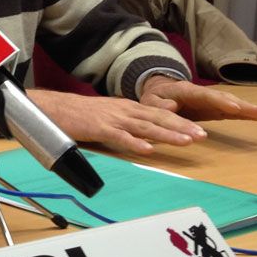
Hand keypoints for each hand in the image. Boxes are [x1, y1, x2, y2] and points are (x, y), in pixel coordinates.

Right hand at [27, 88, 208, 154]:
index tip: (199, 131)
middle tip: (202, 135)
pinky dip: (134, 143)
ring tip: (185, 142)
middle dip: (181, 127)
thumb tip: (153, 129)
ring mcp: (112, 119)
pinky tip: (148, 149)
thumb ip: (131, 121)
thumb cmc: (80, 114)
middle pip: (157, 119)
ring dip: (166, 135)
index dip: (180, 122)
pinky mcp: (98, 129)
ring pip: (144, 127)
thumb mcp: (111, 114)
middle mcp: (124, 111)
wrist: (54, 107)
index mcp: (127, 108)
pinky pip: (119, 137)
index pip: (159, 115)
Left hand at [139, 76, 256, 121]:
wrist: (159, 92)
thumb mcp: (151, 101)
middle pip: (223, 98)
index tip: (234, 108)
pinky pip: (230, 111)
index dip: (220, 102)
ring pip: (230, 103)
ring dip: (246, 109)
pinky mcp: (213, 109)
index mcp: (186, 91)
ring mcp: (209, 101)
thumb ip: (159, 105)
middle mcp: (201, 94)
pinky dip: (243, 114)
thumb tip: (170, 107)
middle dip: (241, 105)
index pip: (204, 95)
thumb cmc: (154, 98)